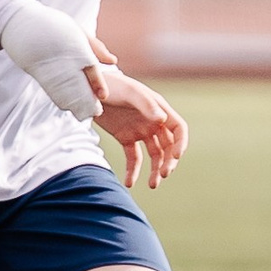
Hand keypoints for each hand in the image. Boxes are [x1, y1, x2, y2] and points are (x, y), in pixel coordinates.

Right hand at [0, 0, 102, 122]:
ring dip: (75, 104)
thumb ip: (96, 47)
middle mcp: (64, 58)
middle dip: (87, 101)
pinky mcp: (39, 73)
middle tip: (96, 111)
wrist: (22, 24)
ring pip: (65, 91)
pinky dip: (61, 100)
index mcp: (76, 46)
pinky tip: (68, 107)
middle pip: (78, 85)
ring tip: (84, 114)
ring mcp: (51, 66)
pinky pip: (52, 90)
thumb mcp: (77, 31)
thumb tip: (113, 62)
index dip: (97, 84)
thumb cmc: (53, 25)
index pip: (90, 69)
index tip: (103, 97)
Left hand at [86, 35, 187, 188]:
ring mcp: (140, 130)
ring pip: (154, 155)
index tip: (175, 157)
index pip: (178, 129)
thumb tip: (162, 120)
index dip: (180, 144)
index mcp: (159, 109)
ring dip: (155, 170)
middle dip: (168, 161)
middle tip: (163, 175)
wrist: (89, 89)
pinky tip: (129, 183)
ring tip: (152, 185)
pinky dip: (133, 171)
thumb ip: (146, 105)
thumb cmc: (112, 85)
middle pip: (168, 146)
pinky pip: (134, 158)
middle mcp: (153, 121)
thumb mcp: (130, 92)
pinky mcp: (126, 137)